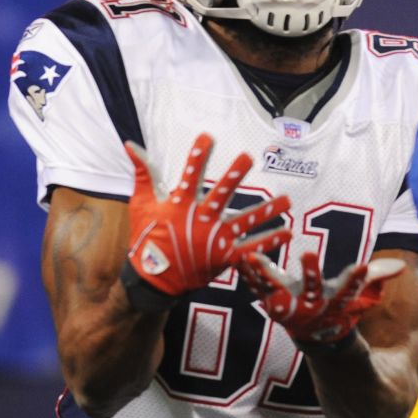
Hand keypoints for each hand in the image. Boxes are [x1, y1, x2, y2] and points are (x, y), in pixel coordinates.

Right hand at [121, 132, 291, 311]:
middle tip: (247, 157)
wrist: (153, 280)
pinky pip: (251, 249)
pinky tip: (287, 232)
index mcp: (180, 206)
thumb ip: (143, 173)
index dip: (197, 156)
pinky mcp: (224, 257)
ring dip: (266, 211)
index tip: (208, 137)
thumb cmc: (147, 237)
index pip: (189, 176)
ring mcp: (214, 240)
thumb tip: (131, 145)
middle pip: (220, 195)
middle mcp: (200, 221)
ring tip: (287, 201)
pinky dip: (270, 242)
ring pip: (245, 222)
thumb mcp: (142, 204)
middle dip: (233, 176)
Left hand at [239, 251, 405, 344]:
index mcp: (335, 303)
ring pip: (277, 289)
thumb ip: (376, 277)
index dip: (356, 280)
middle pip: (313, 290)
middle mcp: (312, 307)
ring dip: (265, 274)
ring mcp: (290, 307)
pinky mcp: (272, 303)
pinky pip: (257, 288)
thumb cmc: (338, 306)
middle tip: (310, 253)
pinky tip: (238, 256)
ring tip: (255, 257)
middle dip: (311, 274)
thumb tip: (403, 266)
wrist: (315, 335)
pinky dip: (247, 274)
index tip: (361, 266)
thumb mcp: (359, 293)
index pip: (350, 290)